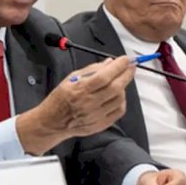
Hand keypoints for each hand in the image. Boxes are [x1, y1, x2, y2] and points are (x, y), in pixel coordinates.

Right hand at [17, 56, 135, 153]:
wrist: (53, 121)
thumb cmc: (61, 98)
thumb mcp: (71, 78)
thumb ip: (92, 69)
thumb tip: (109, 62)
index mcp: (80, 89)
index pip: (104, 76)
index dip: (118, 67)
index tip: (126, 59)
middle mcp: (89, 103)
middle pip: (116, 87)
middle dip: (127, 74)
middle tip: (131, 66)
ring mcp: (96, 116)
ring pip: (119, 99)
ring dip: (123, 88)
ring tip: (119, 82)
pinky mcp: (100, 124)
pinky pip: (118, 112)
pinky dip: (121, 102)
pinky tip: (117, 96)